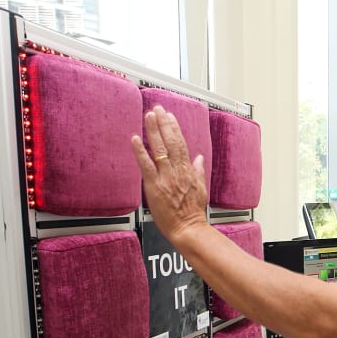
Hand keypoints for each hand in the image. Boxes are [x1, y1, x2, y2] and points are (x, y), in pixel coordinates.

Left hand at [131, 105, 207, 241]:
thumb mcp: (201, 189)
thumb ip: (198, 171)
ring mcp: (166, 178)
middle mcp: (177, 171)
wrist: (188, 228)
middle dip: (163, 123)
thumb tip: (198, 158)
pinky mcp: (154, 187)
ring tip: (148, 116)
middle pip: (171, 142)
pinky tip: (135, 139)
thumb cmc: (193, 213)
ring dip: (153, 131)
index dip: (174, 128)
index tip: (169, 116)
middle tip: (156, 109)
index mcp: (188, 171)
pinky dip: (140, 151)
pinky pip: (146, 166)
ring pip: (160, 149)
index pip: (181, 144)